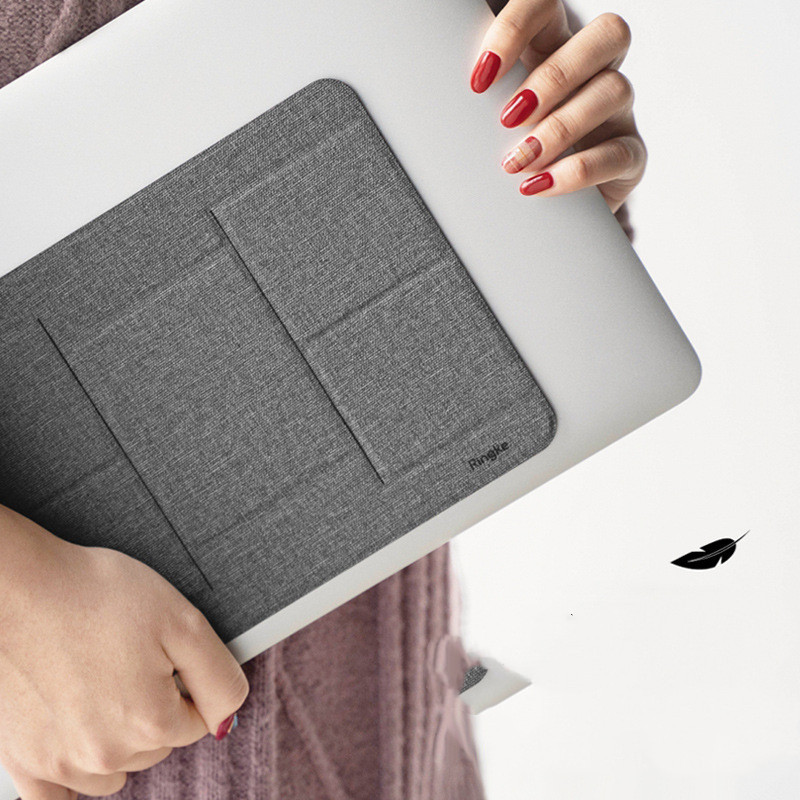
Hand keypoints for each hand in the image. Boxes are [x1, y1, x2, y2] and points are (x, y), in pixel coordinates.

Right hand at [0, 505, 247, 798]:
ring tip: (101, 685)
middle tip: (131, 660)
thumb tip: (227, 718)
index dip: (188, 682)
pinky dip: (72, 775)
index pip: (198, 720)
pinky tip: (74, 739)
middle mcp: (105, 756)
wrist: (19, 588)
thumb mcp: (183, 621)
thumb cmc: (97, 595)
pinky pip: (59, 797)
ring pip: (116, 770)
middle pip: (157, 745)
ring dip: (119, 739)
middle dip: (156, 708)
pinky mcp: (23, 762)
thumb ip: (219, 676)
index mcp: (150, 723)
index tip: (164, 654)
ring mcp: (60, 763)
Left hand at [470, 0, 645, 210]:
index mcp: (556, 46)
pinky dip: (577, 170)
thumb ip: (474, 96)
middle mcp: (595, 71)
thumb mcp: (484, 119)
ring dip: (561, 127)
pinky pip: (620, 152)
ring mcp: (618, 112)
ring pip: (615, 89)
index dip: (517, 27)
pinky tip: (539, 186)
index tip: (480, 77)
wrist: (542, 211)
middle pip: (608, 34)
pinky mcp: (629, 156)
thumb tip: (427, 97)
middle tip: (509, 118)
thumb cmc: (507, 151)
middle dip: (554, 76)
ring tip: (517, 161)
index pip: (547, 5)